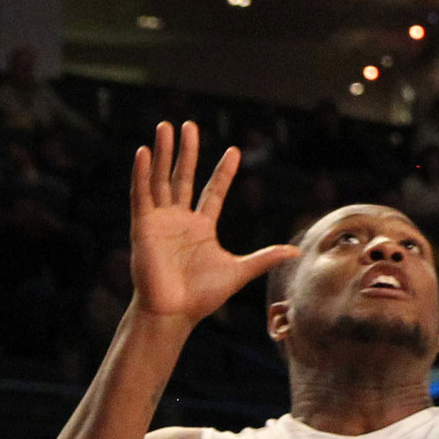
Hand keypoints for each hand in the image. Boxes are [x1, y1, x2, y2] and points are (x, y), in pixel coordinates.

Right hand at [129, 121, 298, 326]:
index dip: (223, 172)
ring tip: (165, 127)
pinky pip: (141, 195)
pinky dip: (141, 174)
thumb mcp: (240, 271)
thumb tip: (297, 251)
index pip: (214, 191)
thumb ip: (266, 257)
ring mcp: (160, 221)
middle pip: (184, 177)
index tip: (234, 150)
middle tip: (189, 125)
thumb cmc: (202, 297)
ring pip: (161, 179)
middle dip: (187, 151)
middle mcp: (180, 220)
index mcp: (202, 227)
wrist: (173, 313)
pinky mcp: (143, 227)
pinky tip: (143, 153)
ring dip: (163, 153)